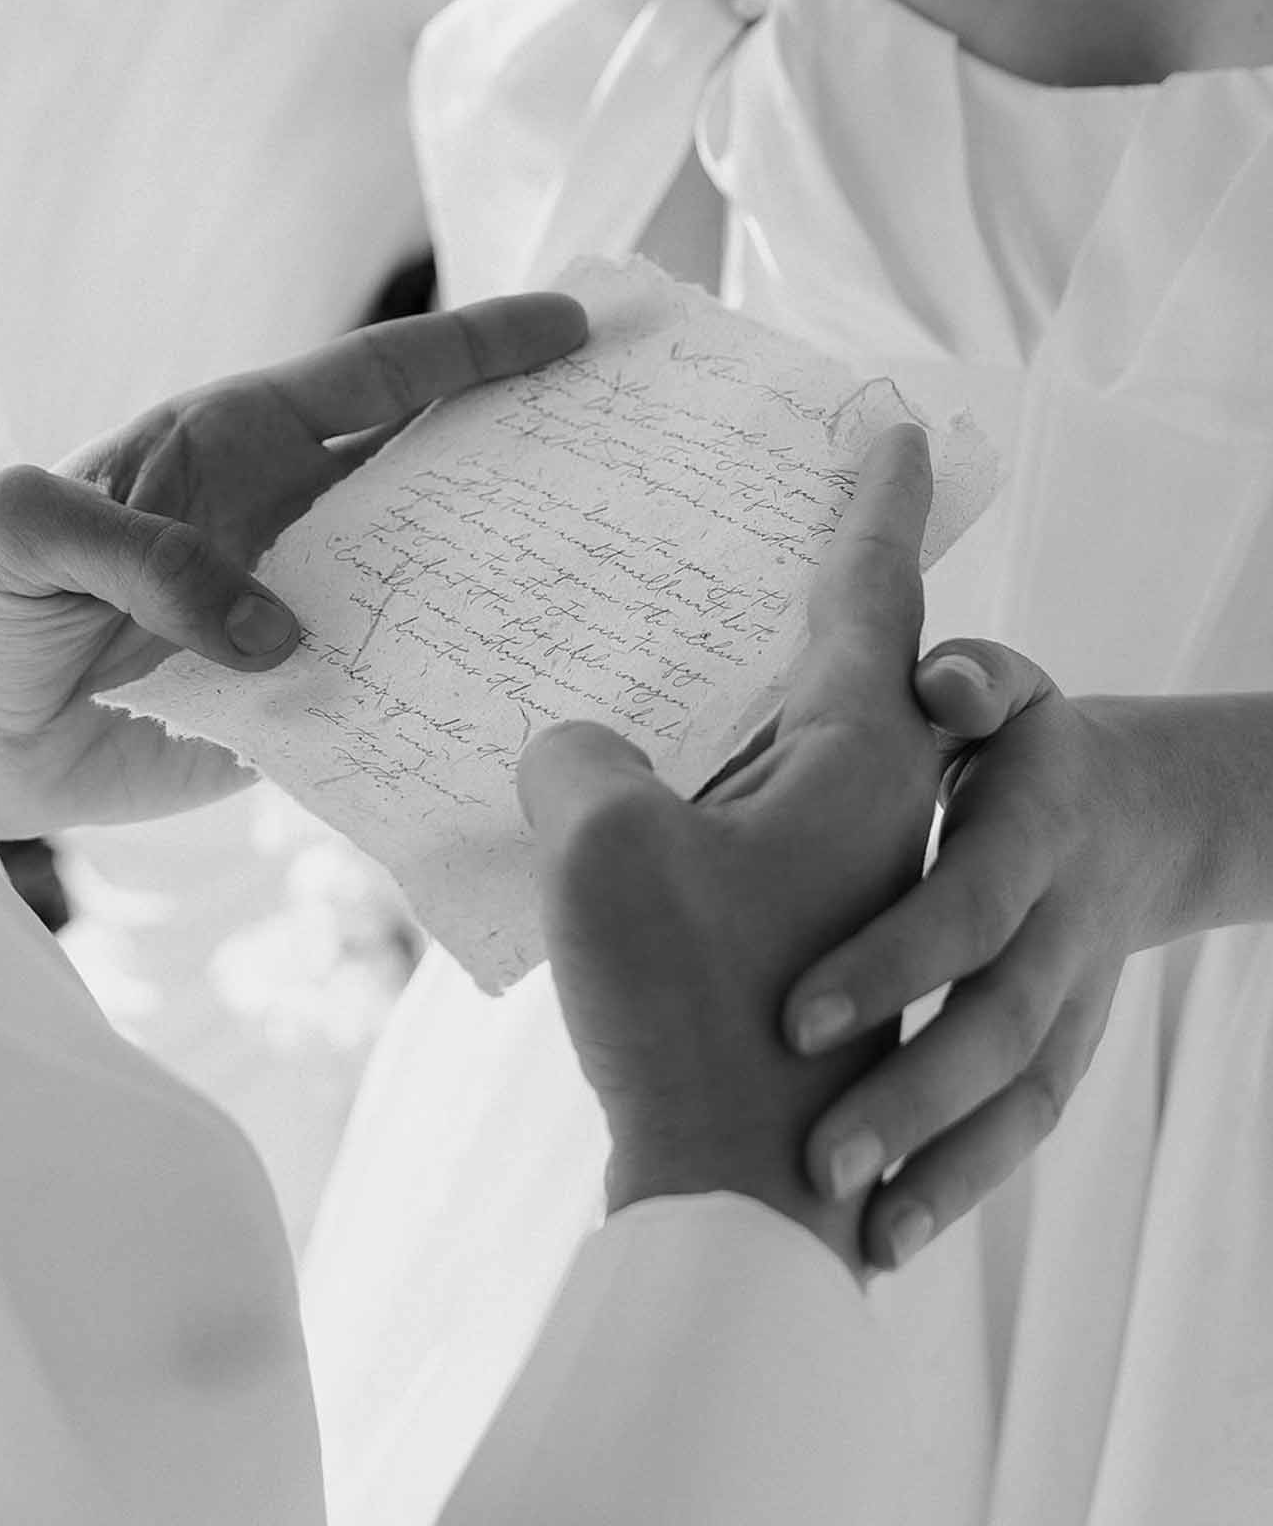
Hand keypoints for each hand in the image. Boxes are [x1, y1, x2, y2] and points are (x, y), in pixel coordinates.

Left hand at [0, 295, 585, 839]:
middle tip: (632, 442)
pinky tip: (523, 695)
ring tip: (612, 573)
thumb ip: (144, 554)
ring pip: (434, 577)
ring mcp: (304, 610)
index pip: (376, 380)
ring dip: (513, 573)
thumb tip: (283, 633)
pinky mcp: (301, 707)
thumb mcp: (26, 537)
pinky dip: (454, 689)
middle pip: (433, 470)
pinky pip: (394, 689)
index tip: (569, 326)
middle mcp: (291, 518)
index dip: (475, 351)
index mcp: (234, 445)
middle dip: (530, 447)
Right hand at [521, 425, 940, 1280]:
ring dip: (730, 701)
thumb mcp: (605, 844)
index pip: (874, 584)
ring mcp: (842, 872)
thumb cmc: (694, 1009)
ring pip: (787, 745)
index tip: (899, 424)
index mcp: (858, 753)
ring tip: (650, 659)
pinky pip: (753, 817)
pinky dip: (703, 784)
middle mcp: (872, 801)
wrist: (745, 1188)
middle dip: (796, 589)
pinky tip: (624, 790)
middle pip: (839, 659)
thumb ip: (583, 756)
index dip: (876, 495)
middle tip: (750, 527)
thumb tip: (580, 751)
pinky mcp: (801, 931)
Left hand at [783, 640, 1200, 1269]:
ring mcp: (1071, 999)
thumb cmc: (1018, 742)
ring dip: (940, 1167)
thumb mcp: (1004, 689)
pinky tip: (883, 1241)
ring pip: (1020, 1095)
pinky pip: (1023, 1126)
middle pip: (999, 1024)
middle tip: (815, 1160)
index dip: (890, 965)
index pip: (968, 906)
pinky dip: (961, 1184)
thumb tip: (942, 686)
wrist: (1132, 815)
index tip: (793, 1021)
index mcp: (1033, 831)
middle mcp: (1061, 926)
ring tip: (852, 1228)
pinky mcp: (1063, 1048)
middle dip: (910, 1095)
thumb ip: (970, 683)